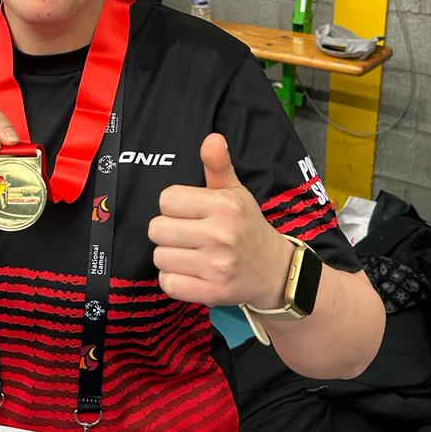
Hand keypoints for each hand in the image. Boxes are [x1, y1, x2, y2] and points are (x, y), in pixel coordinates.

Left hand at [148, 134, 291, 308]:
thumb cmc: (246, 226)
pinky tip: (191, 272)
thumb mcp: (235, 192)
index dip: (175, 206)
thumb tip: (212, 138)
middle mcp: (221, 235)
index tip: (191, 212)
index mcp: (224, 206)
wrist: (274, 270)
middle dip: (169, 231)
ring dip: (170, 255)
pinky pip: (168, 283)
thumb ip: (218, 165)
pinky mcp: (212, 293)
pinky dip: (174, 279)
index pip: (166, 199)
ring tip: (192, 253)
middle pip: (157, 229)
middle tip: (189, 234)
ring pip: (160, 257)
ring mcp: (217, 267)